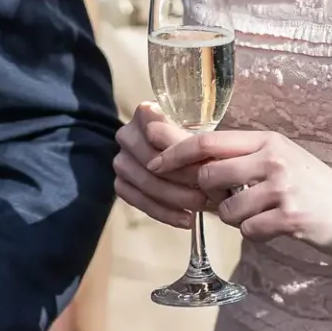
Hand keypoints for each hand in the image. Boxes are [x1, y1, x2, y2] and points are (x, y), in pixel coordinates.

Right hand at [113, 103, 206, 227]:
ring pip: (145, 182)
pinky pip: (138, 201)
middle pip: (150, 159)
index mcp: (146, 112)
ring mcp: (121, 160)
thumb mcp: (208, 128)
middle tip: (210, 191)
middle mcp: (128, 134)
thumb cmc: (205, 139)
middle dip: (182, 178)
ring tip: (202, 206)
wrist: (192, 158)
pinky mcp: (121, 183)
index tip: (207, 165)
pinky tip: (186, 218)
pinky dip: (164, 212)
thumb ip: (204, 137)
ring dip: (176, 198)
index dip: (181, 150)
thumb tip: (211, 157)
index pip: (156, 131)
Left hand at [149, 129, 331, 255]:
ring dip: (236, 220)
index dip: (174, 153)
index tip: (154, 164)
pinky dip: (256, 234)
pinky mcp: (292, 218)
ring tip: (263, 215)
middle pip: (209, 176)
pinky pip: (249, 231)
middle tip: (225, 203)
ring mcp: (283, 188)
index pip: (206, 141)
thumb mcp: (281, 160)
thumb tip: (193, 168)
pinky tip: (278, 228)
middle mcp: (273, 158)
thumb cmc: (315, 188)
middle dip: (207, 196)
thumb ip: (243, 159)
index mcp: (267, 140)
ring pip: (227, 210)